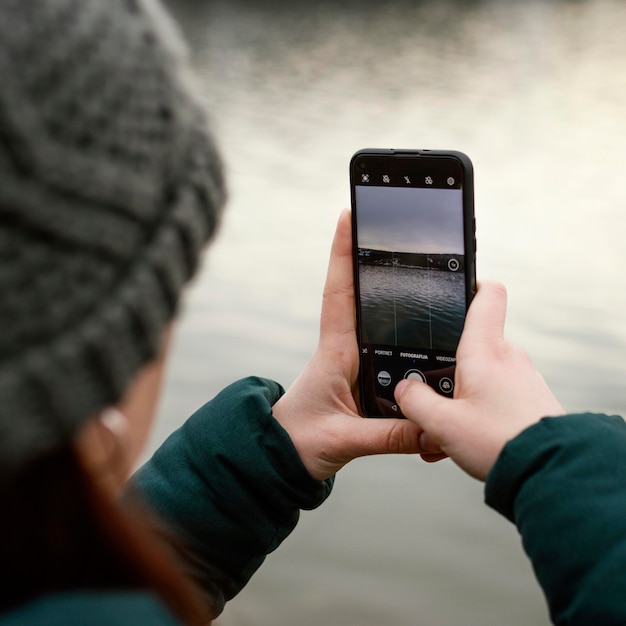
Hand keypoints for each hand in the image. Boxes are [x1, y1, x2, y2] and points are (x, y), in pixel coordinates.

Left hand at [272, 210, 444, 480]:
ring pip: (380, 320)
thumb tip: (430, 429)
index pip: (338, 295)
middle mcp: (345, 348)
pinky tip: (430, 334)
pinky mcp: (366, 377)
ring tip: (419, 262)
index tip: (348, 216)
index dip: (342, 255)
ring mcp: (356, 361)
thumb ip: (386, 436)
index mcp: (334, 353)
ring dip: (396, 293)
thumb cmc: (300, 441)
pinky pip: (392, 351)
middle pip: (362, 295)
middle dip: (375, 259)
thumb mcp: (342, 440)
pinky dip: (408, 338)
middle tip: (394, 225)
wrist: (285, 456)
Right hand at [395, 281, 564, 480]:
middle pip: (472, 342)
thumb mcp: (442, 424)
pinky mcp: (529, 397)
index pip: (487, 295)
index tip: (455, 288)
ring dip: (462, 394)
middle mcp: (508, 356)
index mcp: (485, 351)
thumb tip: (403, 390)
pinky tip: (466, 436)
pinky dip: (478, 408)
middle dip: (448, 366)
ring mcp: (522, 376)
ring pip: (482, 373)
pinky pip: (497, 392)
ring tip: (448, 428)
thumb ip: (415, 402)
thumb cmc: (502, 443)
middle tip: (433, 396)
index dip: (471, 284)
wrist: (548, 473)